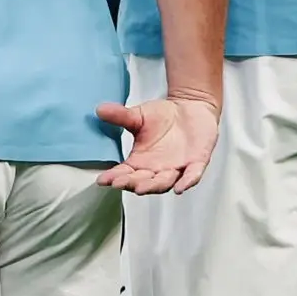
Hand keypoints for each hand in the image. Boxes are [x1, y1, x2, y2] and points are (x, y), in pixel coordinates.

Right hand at [96, 95, 219, 195]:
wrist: (190, 107)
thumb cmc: (163, 116)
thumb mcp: (139, 115)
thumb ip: (121, 116)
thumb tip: (100, 109)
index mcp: (140, 162)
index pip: (125, 173)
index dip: (114, 177)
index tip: (103, 180)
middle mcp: (157, 170)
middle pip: (142, 182)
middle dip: (131, 183)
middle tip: (120, 183)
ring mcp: (177, 168)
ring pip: (164, 183)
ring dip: (153, 186)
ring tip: (141, 188)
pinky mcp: (196, 163)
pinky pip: (191, 175)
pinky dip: (186, 182)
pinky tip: (180, 188)